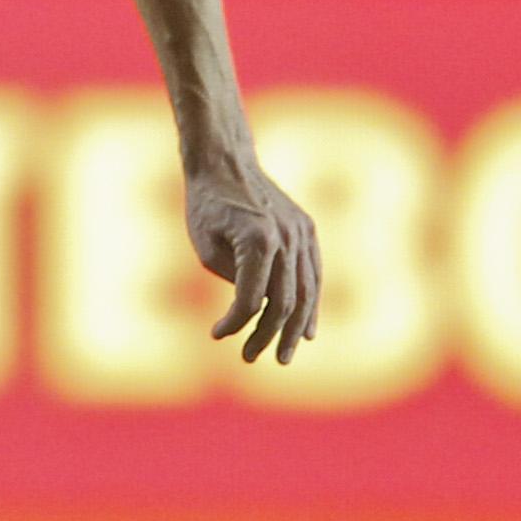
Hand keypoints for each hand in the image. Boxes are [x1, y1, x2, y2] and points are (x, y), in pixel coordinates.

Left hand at [187, 159, 320, 363]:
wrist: (225, 163)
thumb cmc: (206, 205)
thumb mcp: (206, 246)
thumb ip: (235, 279)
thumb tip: (255, 307)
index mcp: (259, 240)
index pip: (252, 300)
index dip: (235, 323)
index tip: (217, 334)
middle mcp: (287, 237)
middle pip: (284, 302)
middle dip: (267, 336)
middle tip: (250, 357)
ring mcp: (302, 233)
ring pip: (306, 293)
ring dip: (293, 328)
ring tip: (282, 355)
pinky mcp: (307, 230)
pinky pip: (314, 275)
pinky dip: (311, 304)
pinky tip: (306, 330)